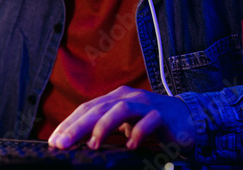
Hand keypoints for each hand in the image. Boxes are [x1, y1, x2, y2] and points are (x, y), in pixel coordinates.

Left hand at [47, 86, 195, 152]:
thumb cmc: (152, 124)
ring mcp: (147, 104)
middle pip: (99, 108)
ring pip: (121, 109)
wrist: (188, 120)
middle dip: (77, 126)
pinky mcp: (164, 115)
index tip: (54, 141)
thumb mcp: (125, 125)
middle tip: (62, 143)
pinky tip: (130, 145)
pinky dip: (138, 132)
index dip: (68, 123)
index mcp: (116, 98)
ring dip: (104, 126)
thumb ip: (105, 128)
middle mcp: (130, 97)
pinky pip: (149, 121)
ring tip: (92, 144)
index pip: (87, 108)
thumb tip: (76, 142)